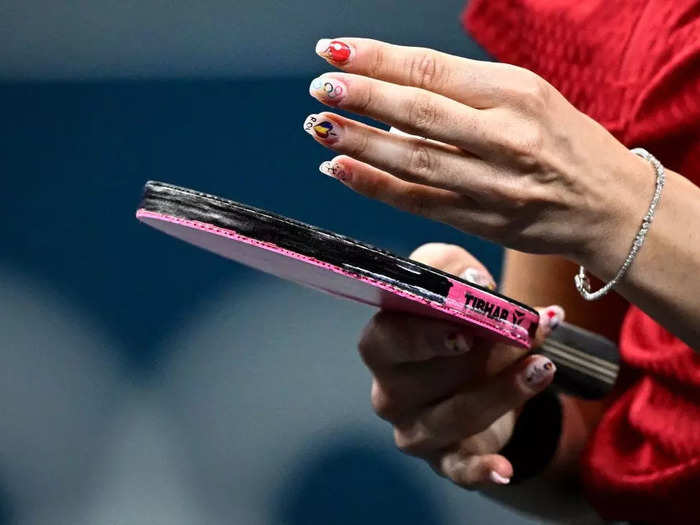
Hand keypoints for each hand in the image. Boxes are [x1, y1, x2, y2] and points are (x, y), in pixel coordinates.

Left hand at [304, 38, 648, 263]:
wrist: (610, 205)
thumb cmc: (564, 142)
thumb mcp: (527, 97)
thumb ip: (462, 95)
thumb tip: (390, 102)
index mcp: (516, 93)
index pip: (431, 68)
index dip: (377, 59)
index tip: (336, 51)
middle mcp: (506, 137)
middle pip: (418, 112)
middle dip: (363, 97)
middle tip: (321, 88)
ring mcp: (493, 185)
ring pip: (414, 160)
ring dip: (360, 144)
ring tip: (322, 128)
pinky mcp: (482, 222)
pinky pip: (419, 203)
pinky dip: (375, 187)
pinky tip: (342, 171)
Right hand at [357, 243, 563, 486]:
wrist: (477, 372)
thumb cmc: (456, 320)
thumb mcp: (451, 281)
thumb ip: (450, 268)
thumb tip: (470, 277)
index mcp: (382, 346)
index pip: (387, 341)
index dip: (423, 335)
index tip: (466, 329)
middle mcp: (390, 392)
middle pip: (427, 379)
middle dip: (482, 354)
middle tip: (527, 332)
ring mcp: (414, 430)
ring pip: (454, 417)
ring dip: (503, 392)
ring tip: (543, 367)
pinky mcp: (444, 459)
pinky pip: (458, 469)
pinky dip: (481, 470)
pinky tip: (505, 470)